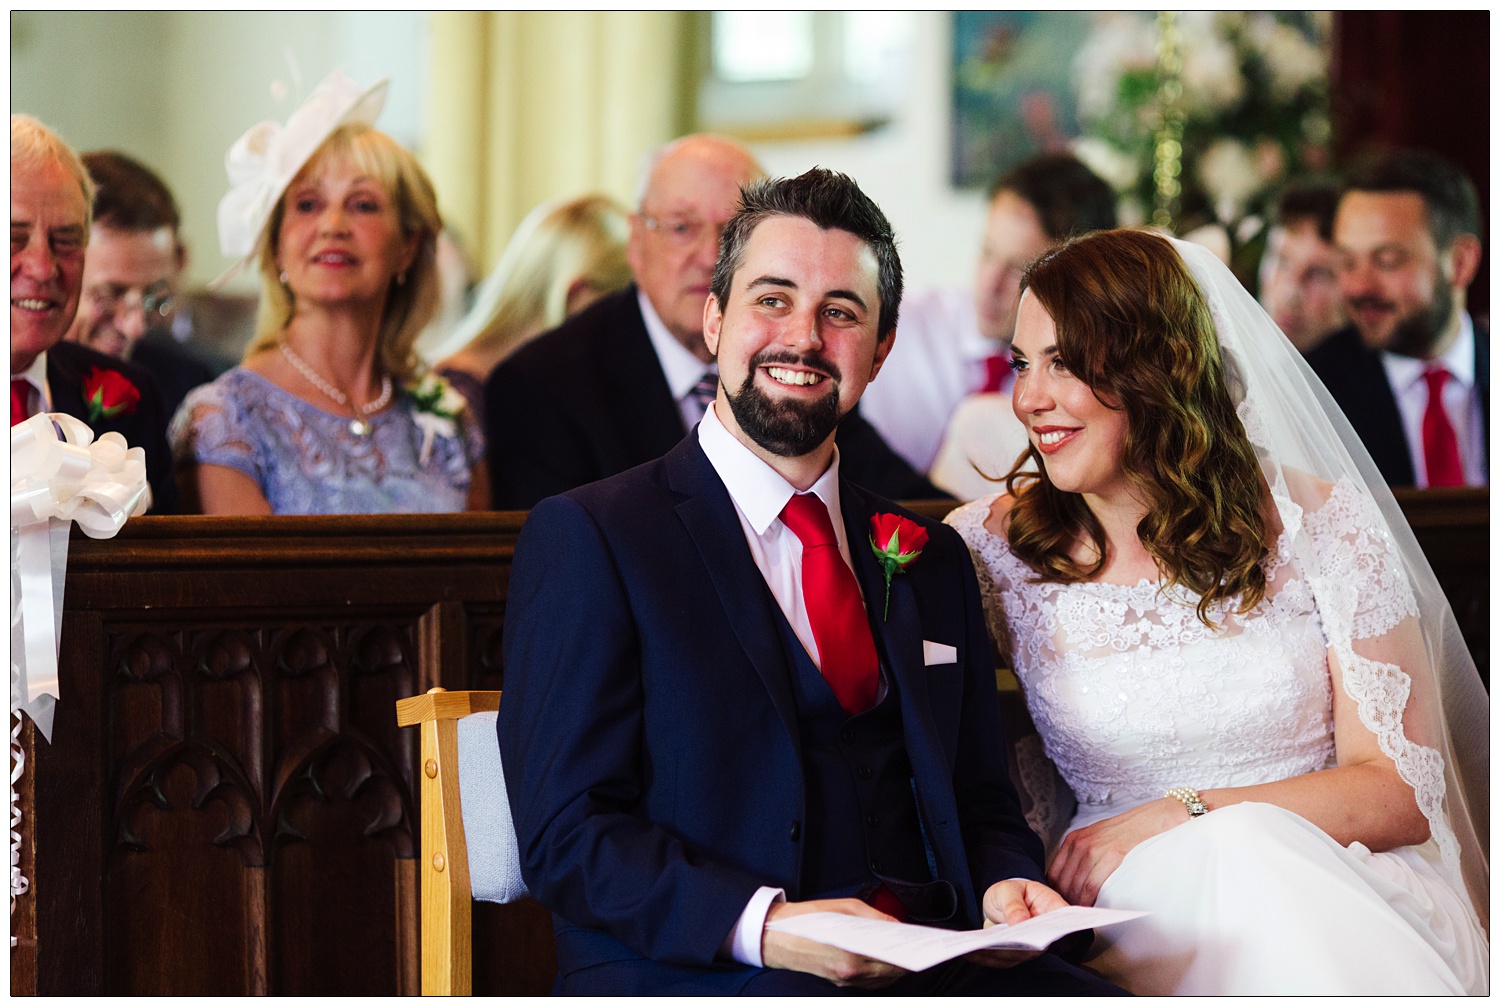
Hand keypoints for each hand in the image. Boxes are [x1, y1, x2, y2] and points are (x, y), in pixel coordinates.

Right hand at [762, 898, 907, 987]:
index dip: (910, 952)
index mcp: (852, 954)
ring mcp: (844, 980)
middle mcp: (849, 972)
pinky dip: (880, 972)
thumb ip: (874, 917)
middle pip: (890, 972)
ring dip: (894, 968)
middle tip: (915, 946)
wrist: (775, 937)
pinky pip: (868, 981)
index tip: (922, 944)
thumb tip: (895, 925)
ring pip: (881, 980)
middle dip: (904, 960)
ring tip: (903, 952)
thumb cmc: (805, 920)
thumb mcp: (844, 908)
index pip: (892, 959)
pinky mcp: (839, 982)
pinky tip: (884, 960)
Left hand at [964, 878, 1068, 967]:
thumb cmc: (1010, 893)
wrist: (1003, 902)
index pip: (1062, 920)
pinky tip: (970, 951)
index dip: (1058, 929)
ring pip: (1019, 955)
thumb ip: (1014, 903)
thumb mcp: (1008, 890)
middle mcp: (1046, 931)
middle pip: (1038, 944)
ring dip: (997, 953)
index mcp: (1051, 907)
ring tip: (976, 947)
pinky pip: (1004, 960)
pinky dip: (986, 957)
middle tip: (996, 942)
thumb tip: (1022, 920)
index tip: (1041, 935)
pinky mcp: (1018, 955)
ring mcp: (1034, 946)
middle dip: (1016, 945)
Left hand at [1048, 797, 1184, 905]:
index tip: (1060, 905)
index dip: (1055, 893)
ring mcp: (1092, 849)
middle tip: (1069, 917)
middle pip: (1062, 882)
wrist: (1149, 820)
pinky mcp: (1109, 856)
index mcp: (1073, 839)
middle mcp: (1078, 844)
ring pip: (1076, 886)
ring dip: (1076, 905)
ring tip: (1080, 918)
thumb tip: (1074, 881)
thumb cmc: (1125, 832)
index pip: (1054, 873)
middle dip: (1064, 901)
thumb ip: (1082, 855)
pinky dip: (1089, 901)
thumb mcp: (1095, 838)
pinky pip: (1091, 886)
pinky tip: (1091, 910)